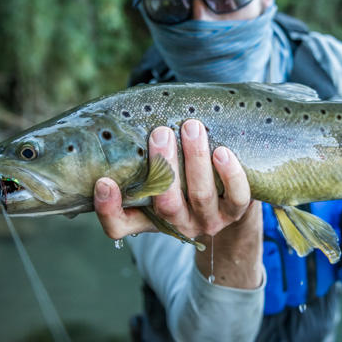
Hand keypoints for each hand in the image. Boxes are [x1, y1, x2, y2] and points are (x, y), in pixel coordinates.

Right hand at [93, 119, 262, 286]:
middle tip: (161, 133)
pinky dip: (230, 174)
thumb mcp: (159, 174)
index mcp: (149, 218)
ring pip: (200, 195)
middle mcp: (176, 224)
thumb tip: (130, 114)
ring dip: (195, 159)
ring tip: (192, 127)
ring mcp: (207, 221)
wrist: (227, 202)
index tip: (104, 181)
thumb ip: (143, 157)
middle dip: (163, 166)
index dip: (109, 209)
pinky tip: (223, 152)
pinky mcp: (234, 213)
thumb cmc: (183, 178)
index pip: (119, 226)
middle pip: (165, 203)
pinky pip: (236, 197)